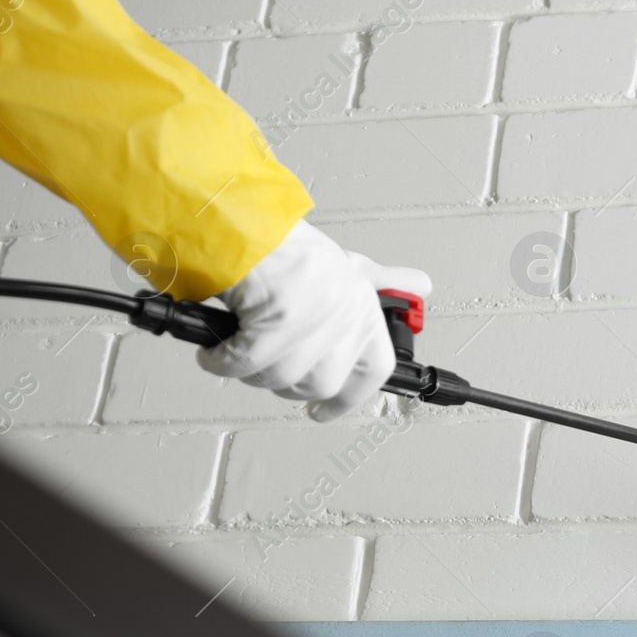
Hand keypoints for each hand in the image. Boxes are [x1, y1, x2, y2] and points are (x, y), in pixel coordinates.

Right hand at [197, 221, 430, 421]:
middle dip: (287, 384)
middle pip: (321, 384)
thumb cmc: (289, 247)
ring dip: (253, 372)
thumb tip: (421, 284)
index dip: (350, 398)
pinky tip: (215, 354)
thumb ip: (383, 282)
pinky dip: (222, 363)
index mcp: (366, 308)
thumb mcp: (348, 263)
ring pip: (282, 379)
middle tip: (267, 368)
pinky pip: (245, 365)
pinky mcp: (276, 321)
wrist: (242, 225)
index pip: (375, 371)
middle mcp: (347, 316)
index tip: (325, 411)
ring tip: (239, 350)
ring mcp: (314, 320)